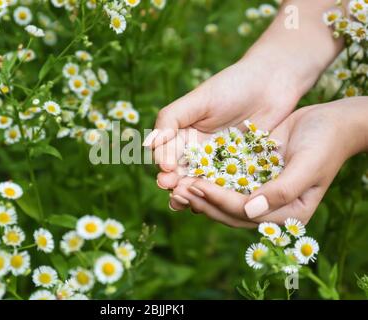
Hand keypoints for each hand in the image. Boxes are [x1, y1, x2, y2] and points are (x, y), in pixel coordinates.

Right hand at [145, 54, 302, 191]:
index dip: (165, 163)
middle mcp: (199, 150)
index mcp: (184, 134)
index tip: (166, 170)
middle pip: (182, 173)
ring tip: (190, 205)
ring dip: (195, 195)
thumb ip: (171, 118)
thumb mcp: (199, 99)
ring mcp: (220, 162)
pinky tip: (218, 205)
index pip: (167, 153)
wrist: (274, 81)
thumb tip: (148, 143)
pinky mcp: (241, 169)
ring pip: (203, 183)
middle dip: (176, 184)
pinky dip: (222, 196)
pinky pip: (229, 185)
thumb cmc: (233, 85)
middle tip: (174, 192)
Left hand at [173, 97, 367, 225]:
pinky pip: (225, 181)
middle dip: (201, 200)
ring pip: (223, 198)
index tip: (196, 186)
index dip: (218, 200)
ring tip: (174, 183)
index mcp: (286, 213)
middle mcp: (269, 207)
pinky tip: (188, 170)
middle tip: (175, 189)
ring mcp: (259, 192)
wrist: (330, 122)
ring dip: (199, 192)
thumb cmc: (325, 143)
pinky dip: (207, 177)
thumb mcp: (308, 166)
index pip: (245, 212)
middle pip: (228, 211)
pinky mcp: (251, 175)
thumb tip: (249, 212)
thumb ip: (281, 191)